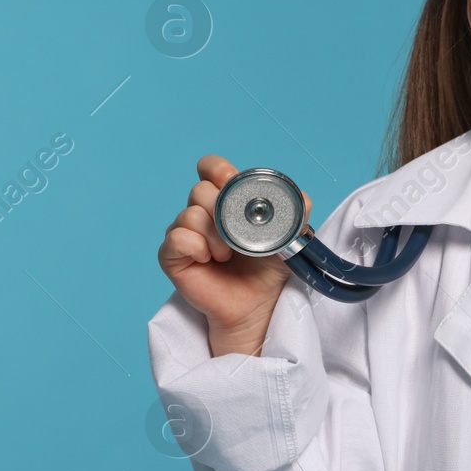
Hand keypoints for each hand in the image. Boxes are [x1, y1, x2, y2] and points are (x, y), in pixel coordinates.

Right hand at [157, 155, 311, 355]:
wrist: (259, 303)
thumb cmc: (270, 267)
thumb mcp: (291, 234)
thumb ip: (297, 208)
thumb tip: (296, 195)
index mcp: (227, 199)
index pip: (210, 167)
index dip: (217, 169)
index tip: (230, 180)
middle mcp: (202, 211)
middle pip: (200, 190)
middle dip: (223, 210)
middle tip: (238, 234)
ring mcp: (185, 232)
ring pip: (189, 214)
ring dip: (215, 235)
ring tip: (228, 254)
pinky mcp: (172, 255)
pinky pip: (177, 238)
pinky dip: (197, 247)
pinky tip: (209, 260)